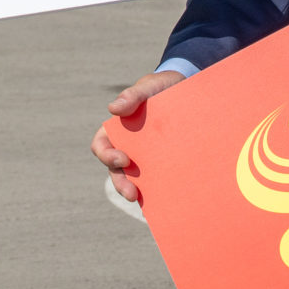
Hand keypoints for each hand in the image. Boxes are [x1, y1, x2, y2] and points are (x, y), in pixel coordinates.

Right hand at [93, 69, 184, 202]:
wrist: (186, 88)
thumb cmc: (160, 87)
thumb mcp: (147, 86)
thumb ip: (132, 96)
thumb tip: (112, 109)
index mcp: (117, 129)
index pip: (102, 146)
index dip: (107, 155)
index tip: (123, 159)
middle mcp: (129, 146)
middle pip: (116, 170)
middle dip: (121, 184)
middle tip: (132, 194)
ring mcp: (146, 156)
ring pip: (135, 179)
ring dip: (137, 191)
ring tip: (146, 201)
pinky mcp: (163, 162)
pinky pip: (158, 178)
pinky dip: (158, 189)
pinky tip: (168, 197)